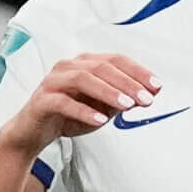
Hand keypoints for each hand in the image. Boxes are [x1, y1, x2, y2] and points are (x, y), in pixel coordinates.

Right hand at [0, 53, 160, 154]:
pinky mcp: (41, 100)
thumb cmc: (71, 114)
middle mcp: (68, 67)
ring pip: (82, 79)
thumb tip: (149, 94)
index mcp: (85, 64)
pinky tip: (100, 120)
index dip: (138, 71)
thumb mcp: (103, 107)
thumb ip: (123, 99)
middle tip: (146, 99)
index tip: (156, 86)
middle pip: (101, 67)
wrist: (36, 131)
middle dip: (127, 83)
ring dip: (108, 92)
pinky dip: (84, 111)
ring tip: (127, 106)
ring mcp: (53, 82)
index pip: (116, 60)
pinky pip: (63, 102)